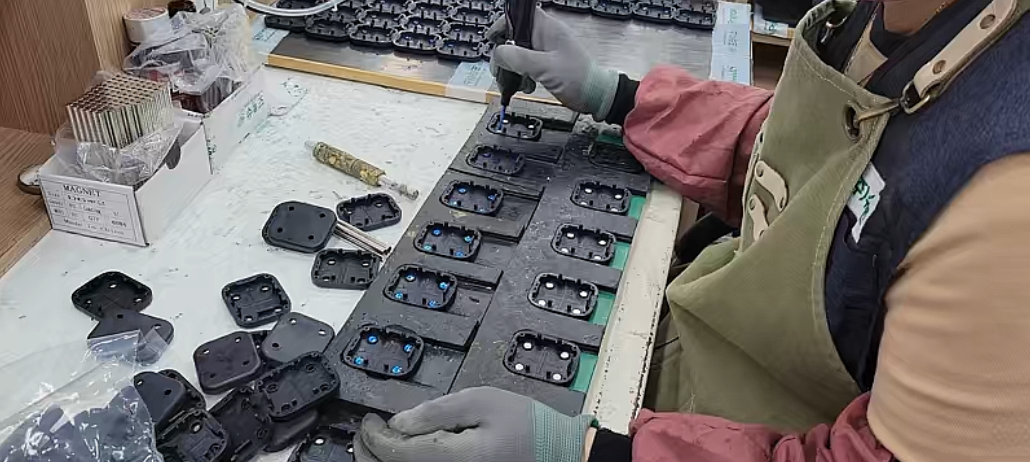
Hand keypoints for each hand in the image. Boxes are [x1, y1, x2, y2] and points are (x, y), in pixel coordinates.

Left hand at [353, 387, 595, 461]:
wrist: (562, 454)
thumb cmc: (530, 428)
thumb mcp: (483, 401)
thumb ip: (438, 411)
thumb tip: (400, 421)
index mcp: (453, 459)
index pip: (395, 453)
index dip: (373, 436)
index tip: (370, 421)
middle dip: (370, 455)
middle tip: (367, 434)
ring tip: (381, 446)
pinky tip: (408, 457)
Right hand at [487, 8, 619, 120]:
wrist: (596, 96)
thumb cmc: (579, 79)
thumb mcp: (543, 67)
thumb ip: (517, 58)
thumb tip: (498, 53)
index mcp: (547, 29)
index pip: (518, 16)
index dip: (502, 25)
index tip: (492, 39)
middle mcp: (545, 36)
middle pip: (514, 37)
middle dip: (504, 54)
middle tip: (500, 70)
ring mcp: (546, 50)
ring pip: (519, 53)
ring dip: (512, 68)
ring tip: (515, 82)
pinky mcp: (547, 64)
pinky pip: (527, 65)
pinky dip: (522, 75)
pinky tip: (526, 85)